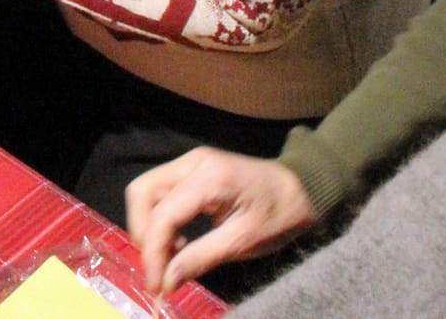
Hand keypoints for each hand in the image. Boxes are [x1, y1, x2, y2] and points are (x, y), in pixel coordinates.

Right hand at [124, 148, 318, 294]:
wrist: (303, 186)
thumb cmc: (280, 214)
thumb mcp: (245, 241)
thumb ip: (202, 257)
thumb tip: (167, 280)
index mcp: (210, 179)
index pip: (164, 214)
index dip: (153, 251)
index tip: (156, 283)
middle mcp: (192, 163)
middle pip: (143, 192)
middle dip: (143, 232)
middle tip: (158, 265)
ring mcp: (191, 163)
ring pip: (148, 190)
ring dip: (150, 225)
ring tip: (170, 255)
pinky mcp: (192, 169)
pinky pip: (162, 191)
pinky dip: (161, 217)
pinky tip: (180, 240)